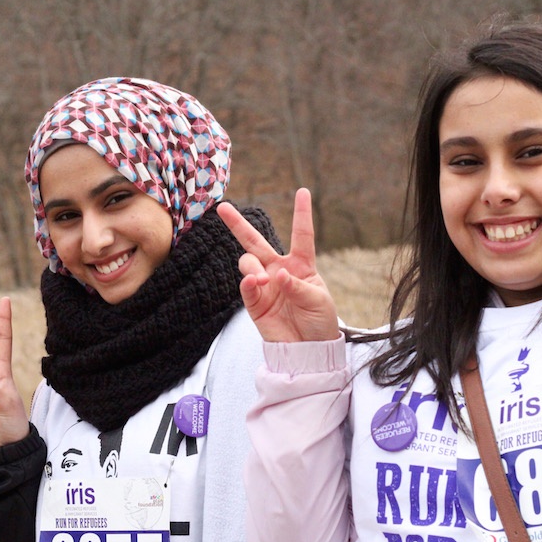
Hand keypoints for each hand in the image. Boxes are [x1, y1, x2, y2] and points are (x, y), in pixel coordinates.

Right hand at [217, 188, 339, 341]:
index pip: (301, 235)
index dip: (302, 214)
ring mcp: (264, 285)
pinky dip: (248, 283)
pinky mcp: (255, 303)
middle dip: (238, 224)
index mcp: (301, 265)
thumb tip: (277, 274)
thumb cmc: (319, 321)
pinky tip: (254, 283)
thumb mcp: (317, 300)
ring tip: (261, 279)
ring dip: (252, 266)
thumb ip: (298, 286)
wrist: (308, 350)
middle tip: (222, 208)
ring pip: (248, 262)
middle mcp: (279, 270)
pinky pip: (245, 287)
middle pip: (255, 242)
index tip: (303, 191)